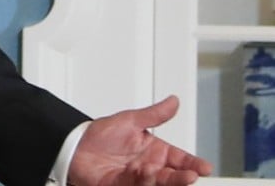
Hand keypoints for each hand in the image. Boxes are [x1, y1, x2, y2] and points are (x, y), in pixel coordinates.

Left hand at [69, 96, 212, 185]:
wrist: (74, 146)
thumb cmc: (99, 135)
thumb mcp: (130, 120)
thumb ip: (154, 114)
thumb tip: (173, 101)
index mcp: (154, 151)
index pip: (180, 159)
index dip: (193, 163)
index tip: (205, 167)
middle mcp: (148, 167)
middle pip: (172, 175)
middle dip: (183, 177)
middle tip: (192, 175)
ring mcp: (137, 179)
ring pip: (157, 183)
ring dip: (167, 180)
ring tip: (174, 175)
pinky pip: (137, 185)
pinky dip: (143, 181)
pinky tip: (146, 173)